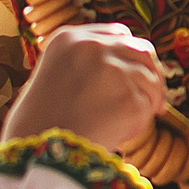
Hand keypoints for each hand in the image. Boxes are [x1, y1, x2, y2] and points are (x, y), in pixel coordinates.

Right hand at [4, 23, 172, 152]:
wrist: (34, 154)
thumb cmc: (38, 123)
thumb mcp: (53, 76)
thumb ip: (84, 64)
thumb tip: (125, 67)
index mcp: (68, 38)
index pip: (118, 34)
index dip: (130, 55)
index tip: (137, 72)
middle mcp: (92, 47)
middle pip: (142, 50)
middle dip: (151, 74)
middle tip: (154, 100)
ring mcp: (113, 70)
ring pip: (149, 80)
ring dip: (147, 103)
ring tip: (126, 125)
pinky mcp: (130, 98)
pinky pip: (147, 108)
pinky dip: (140, 124)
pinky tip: (119, 136)